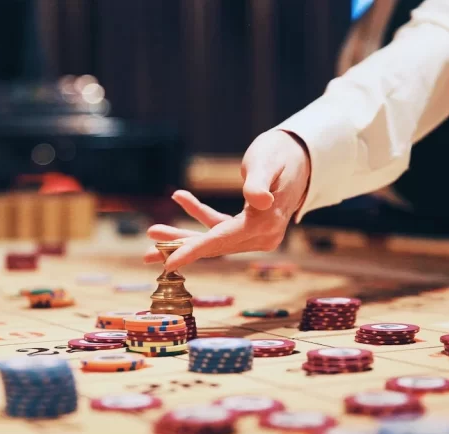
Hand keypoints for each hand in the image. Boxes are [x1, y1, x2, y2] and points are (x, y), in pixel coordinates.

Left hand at [144, 130, 310, 269]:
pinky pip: (219, 225)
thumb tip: (259, 203)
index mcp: (266, 224)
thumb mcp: (270, 164)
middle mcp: (262, 236)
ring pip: (213, 239)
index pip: (224, 240)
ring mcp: (255, 233)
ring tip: (152, 231)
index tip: (168, 263)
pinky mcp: (248, 225)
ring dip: (183, 236)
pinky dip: (199, 213)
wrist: (301, 156)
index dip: (195, 251)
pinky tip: (180, 198)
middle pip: (214, 246)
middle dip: (179, 248)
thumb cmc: (283, 155)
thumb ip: (261, 184)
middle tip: (146, 253)